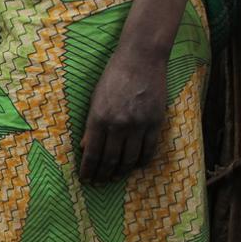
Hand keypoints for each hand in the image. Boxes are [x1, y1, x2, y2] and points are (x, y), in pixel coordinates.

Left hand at [79, 49, 166, 183]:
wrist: (141, 58)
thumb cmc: (114, 76)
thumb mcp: (95, 99)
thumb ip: (91, 125)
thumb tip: (86, 148)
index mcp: (98, 118)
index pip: (92, 153)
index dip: (88, 170)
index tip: (85, 179)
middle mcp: (118, 124)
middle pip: (110, 160)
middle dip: (103, 175)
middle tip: (99, 183)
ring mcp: (138, 125)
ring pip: (129, 159)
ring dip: (121, 172)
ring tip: (115, 177)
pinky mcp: (155, 122)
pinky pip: (149, 150)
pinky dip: (141, 162)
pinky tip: (135, 166)